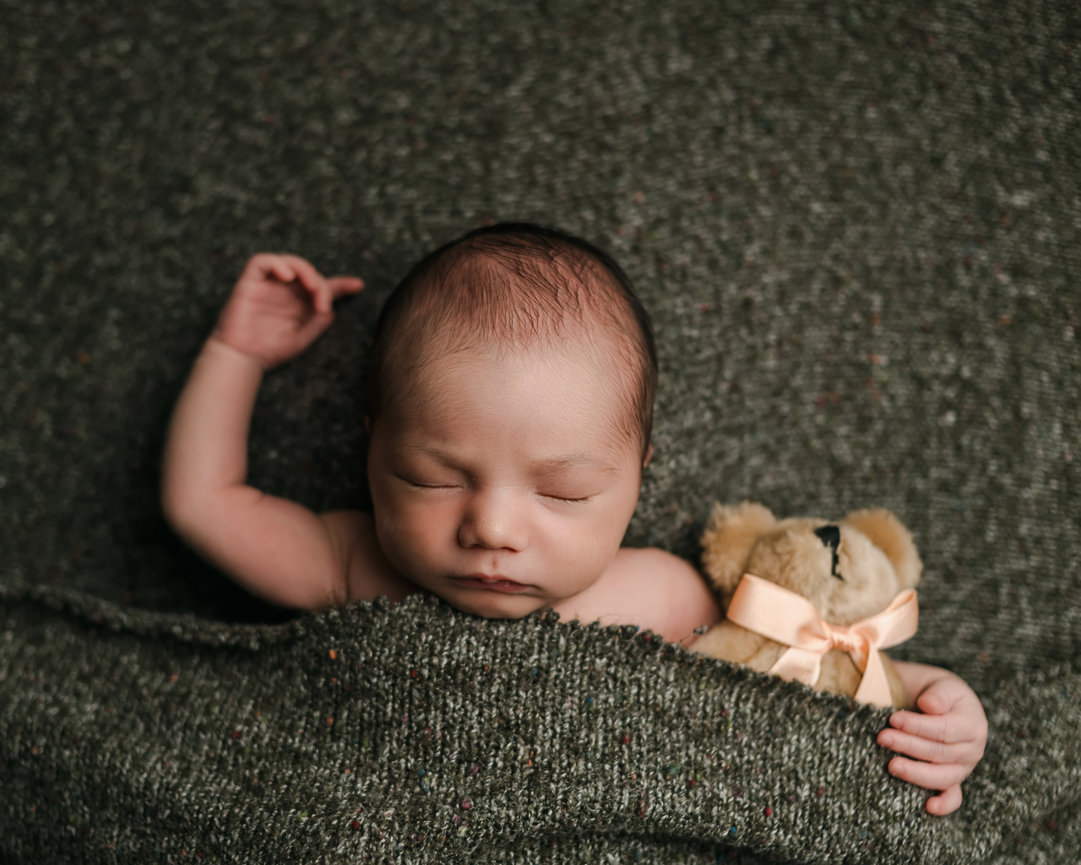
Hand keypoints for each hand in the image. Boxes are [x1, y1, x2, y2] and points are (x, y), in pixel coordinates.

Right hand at [213, 253, 363, 368]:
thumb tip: (330, 308)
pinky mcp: (250, 282)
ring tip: (312, 287)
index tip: (359, 285)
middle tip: (323, 302)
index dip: (342, 284)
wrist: (243, 357)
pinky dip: (278, 264)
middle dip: (321, 283)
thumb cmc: (270, 349)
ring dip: (305, 270)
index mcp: (299, 303)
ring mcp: (268, 285)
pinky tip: (289, 277)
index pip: (323, 287)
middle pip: (309, 274)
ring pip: (289, 262)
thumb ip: (318, 321)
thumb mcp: (302, 337)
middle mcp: (285, 291)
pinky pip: (261, 262)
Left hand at [877, 670, 987, 815]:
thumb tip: (929, 706)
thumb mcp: (942, 685)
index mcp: (972, 724)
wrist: (942, 702)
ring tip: (891, 765)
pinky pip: (953, 796)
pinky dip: (944, 804)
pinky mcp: (954, 780)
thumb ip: (938, 695)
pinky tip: (928, 806)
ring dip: (916, 773)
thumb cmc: (938, 692)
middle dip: (908, 746)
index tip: (893, 719)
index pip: (945, 730)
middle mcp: (972, 749)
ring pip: (943, 776)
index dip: (918, 726)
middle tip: (882, 738)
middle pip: (940, 753)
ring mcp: (963, 767)